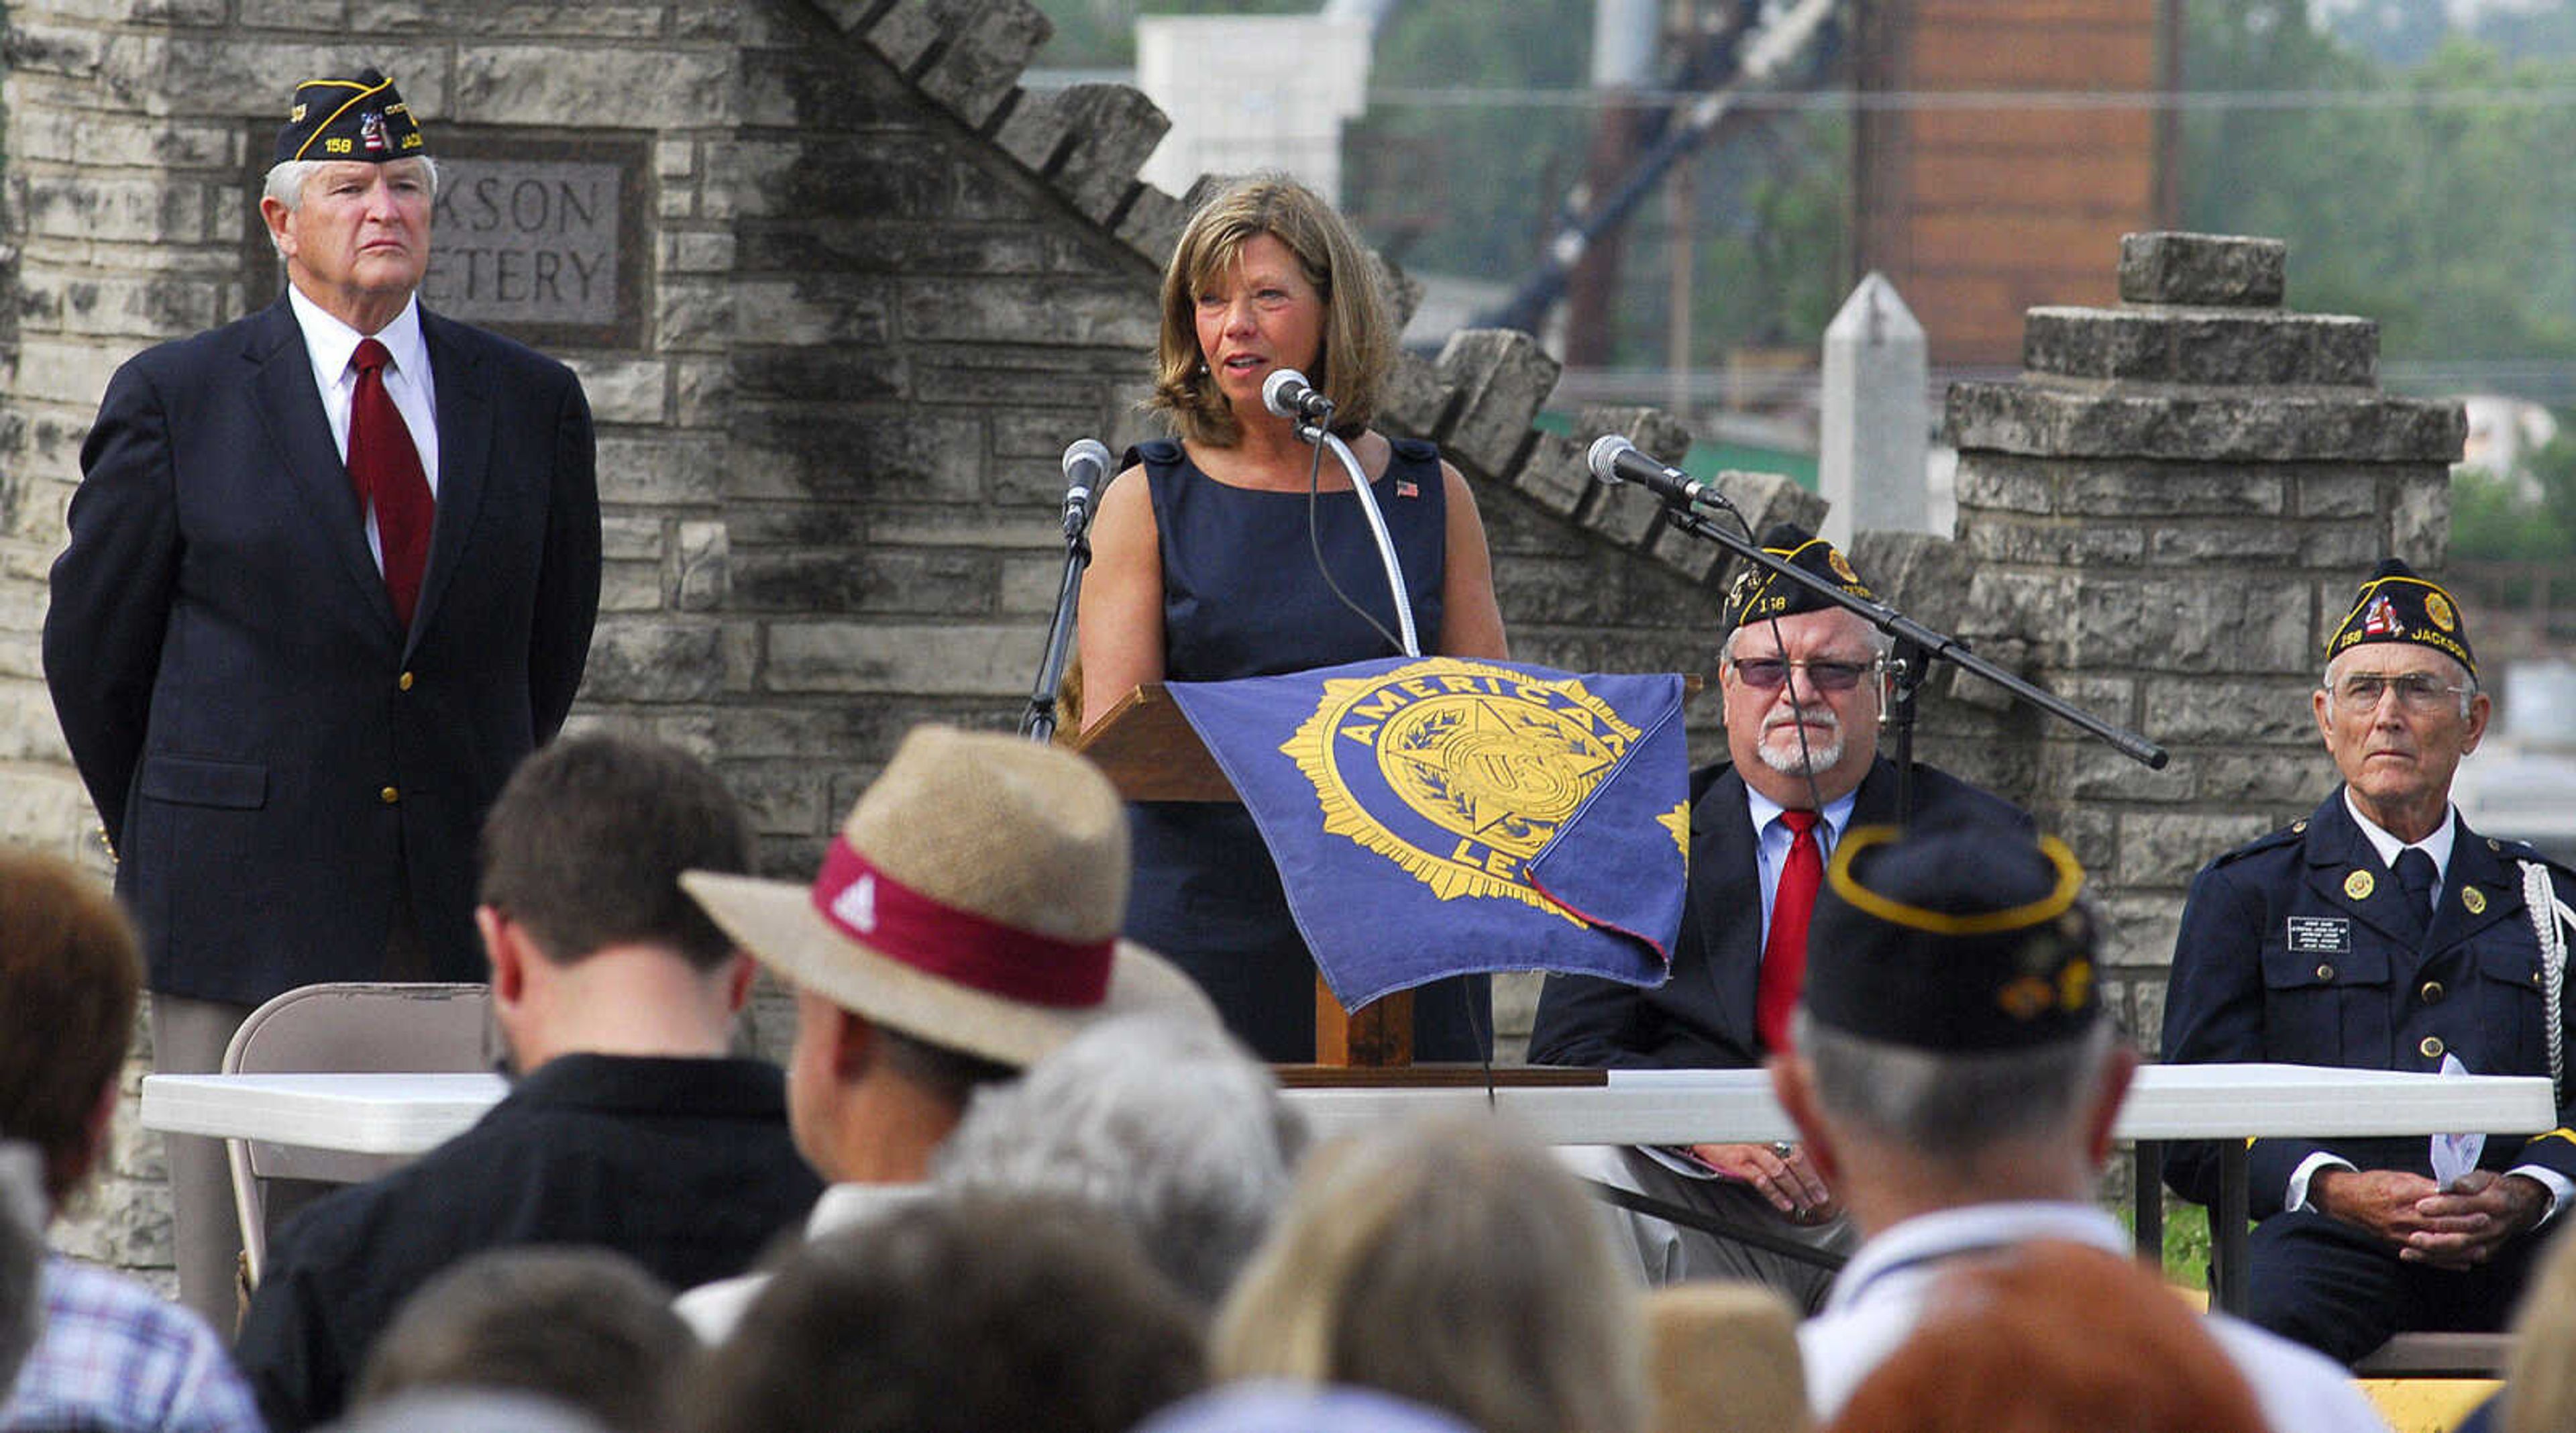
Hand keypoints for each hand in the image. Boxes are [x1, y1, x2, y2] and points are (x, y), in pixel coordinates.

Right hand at [1691, 1141, 1837, 1222]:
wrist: (1707, 1130)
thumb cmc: (1739, 1135)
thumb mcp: (1764, 1134)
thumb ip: (1785, 1145)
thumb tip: (1810, 1166)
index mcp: (1776, 1129)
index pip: (1805, 1147)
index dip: (1819, 1167)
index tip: (1831, 1182)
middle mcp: (1766, 1137)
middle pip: (1797, 1159)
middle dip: (1812, 1181)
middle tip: (1822, 1198)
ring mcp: (1752, 1149)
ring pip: (1781, 1171)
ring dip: (1796, 1190)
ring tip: (1806, 1204)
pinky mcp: (1739, 1162)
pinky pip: (1762, 1180)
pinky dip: (1776, 1194)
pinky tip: (1785, 1204)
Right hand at [2312, 1167, 2546, 1268]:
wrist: (2345, 1201)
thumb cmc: (2373, 1185)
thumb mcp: (2399, 1177)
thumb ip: (2426, 1185)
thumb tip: (2453, 1189)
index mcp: (2402, 1195)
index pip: (2437, 1202)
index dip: (2460, 1205)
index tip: (2480, 1204)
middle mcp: (2401, 1216)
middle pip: (2439, 1224)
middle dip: (2465, 1225)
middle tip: (2487, 1223)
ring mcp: (2398, 1234)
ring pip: (2435, 1244)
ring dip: (2460, 1248)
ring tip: (2481, 1248)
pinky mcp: (2396, 1245)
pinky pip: (2425, 1257)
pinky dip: (2445, 1262)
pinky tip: (2463, 1263)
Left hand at [2402, 1170, 2549, 1269]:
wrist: (2521, 1207)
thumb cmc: (2496, 1189)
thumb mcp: (2486, 1177)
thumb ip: (2470, 1180)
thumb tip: (2455, 1184)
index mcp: (2496, 1203)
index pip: (2466, 1205)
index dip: (2443, 1206)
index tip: (2420, 1206)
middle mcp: (2495, 1227)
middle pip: (2463, 1235)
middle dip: (2436, 1238)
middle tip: (2412, 1236)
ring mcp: (2491, 1242)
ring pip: (2460, 1251)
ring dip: (2433, 1252)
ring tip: (2409, 1250)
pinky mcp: (2486, 1253)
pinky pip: (2460, 1259)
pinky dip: (2438, 1259)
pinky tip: (2417, 1256)